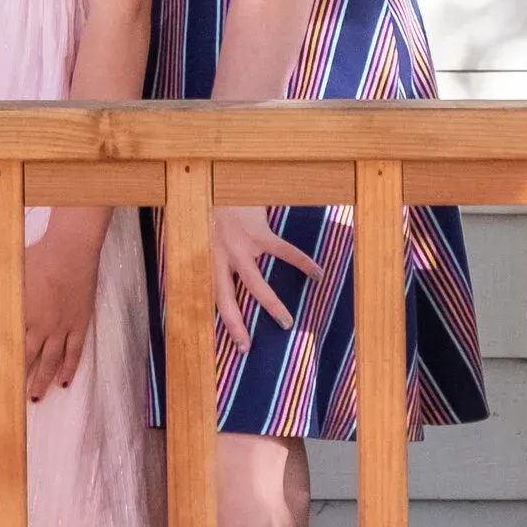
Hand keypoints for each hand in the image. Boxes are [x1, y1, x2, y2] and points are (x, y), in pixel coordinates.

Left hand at [21, 212, 108, 397]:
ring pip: (51, 361)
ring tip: (36, 397)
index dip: (1, 364)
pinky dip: (69, 368)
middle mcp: (41, 326)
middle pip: (29, 359)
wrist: (71, 250)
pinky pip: (74, 352)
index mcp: (22, 314)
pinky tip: (65, 382)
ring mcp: (62, 328)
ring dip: (43, 381)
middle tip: (13, 399)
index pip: (8, 345)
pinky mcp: (79, 324)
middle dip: (20, 380)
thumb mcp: (9, 270)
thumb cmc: (39, 256)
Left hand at [209, 206, 320, 353]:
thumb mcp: (209, 234)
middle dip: (237, 325)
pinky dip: (302, 263)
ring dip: (272, 305)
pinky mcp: (259, 232)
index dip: (224, 323)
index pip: (214, 298)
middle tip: (248, 347)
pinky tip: (317, 273)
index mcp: (209, 260)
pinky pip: (284, 252)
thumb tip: (230, 276)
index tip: (237, 345)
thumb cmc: (217, 207)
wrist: (221, 179)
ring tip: (288, 322)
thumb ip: (217, 254)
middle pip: (228, 300)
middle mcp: (221, 257)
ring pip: (256, 284)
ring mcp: (241, 246)